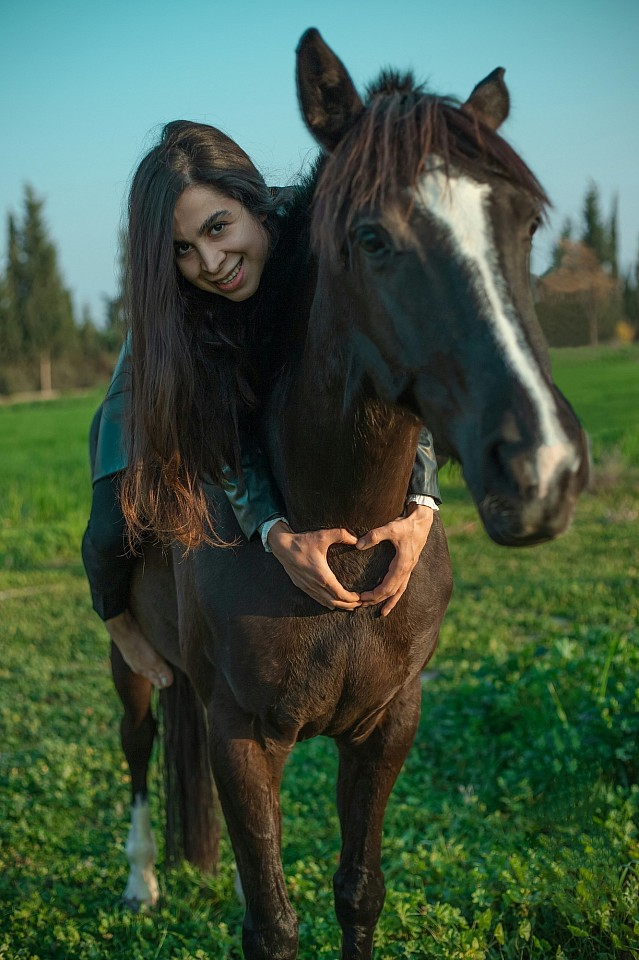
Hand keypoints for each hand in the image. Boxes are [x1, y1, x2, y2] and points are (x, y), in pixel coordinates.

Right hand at [267, 521, 361, 609]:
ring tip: (349, 606)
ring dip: (338, 605)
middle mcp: (315, 585)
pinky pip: (316, 599)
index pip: (340, 594)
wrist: (282, 546)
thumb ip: (342, 535)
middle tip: (359, 605)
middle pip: (335, 602)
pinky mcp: (301, 586)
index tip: (360, 598)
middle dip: (348, 605)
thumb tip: (356, 540)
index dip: (351, 598)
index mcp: (323, 576)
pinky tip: (332, 604)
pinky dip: (327, 603)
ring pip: (325, 603)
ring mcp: (307, 587)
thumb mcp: (323, 535)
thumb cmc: (303, 542)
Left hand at [356, 502, 434, 616]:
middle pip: (392, 592)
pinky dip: (396, 593)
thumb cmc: (406, 525)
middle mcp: (407, 569)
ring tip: (382, 612)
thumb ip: (374, 536)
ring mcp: (409, 569)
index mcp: (402, 564)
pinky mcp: (408, 566)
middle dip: (377, 600)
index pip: (387, 586)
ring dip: (389, 601)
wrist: (422, 521)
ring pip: (399, 590)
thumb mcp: (390, 528)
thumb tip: (358, 545)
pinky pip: (402, 584)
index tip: (361, 597)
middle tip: (362, 605)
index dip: (375, 594)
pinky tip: (391, 597)